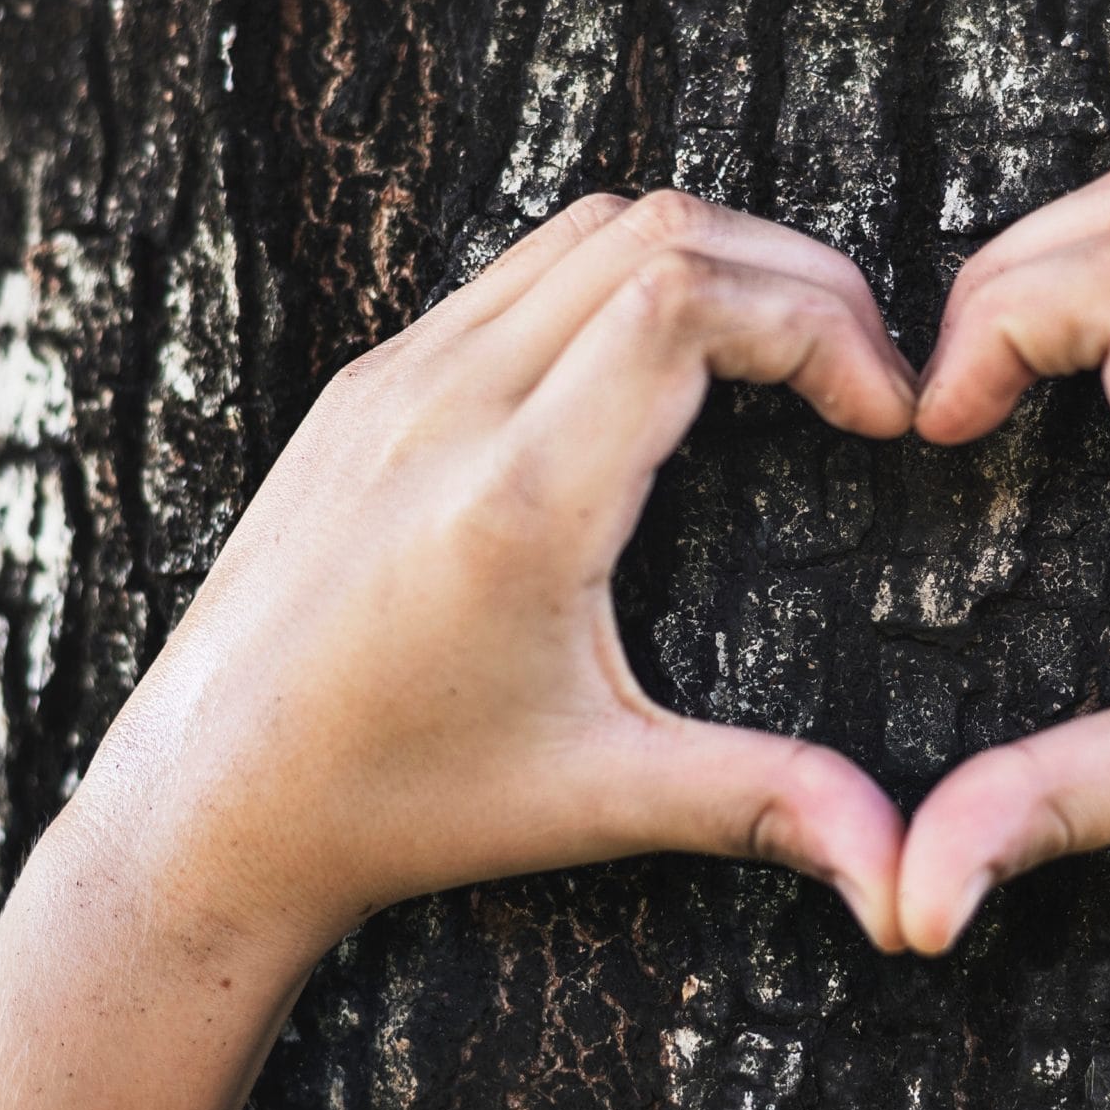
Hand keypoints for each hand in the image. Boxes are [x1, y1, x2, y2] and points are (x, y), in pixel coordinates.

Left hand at [67, 191, 920, 956]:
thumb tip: (905, 879)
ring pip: (584, 229)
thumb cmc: (399, 805)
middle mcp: (449, 408)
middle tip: (865, 371)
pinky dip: (622, 280)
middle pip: (658, 232)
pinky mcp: (365, 385)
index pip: (689, 300)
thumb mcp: (598, 800)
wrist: (204, 803)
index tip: (886, 411)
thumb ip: (763, 804)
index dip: (819, 324)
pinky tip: (666, 374)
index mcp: (517, 499)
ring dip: (711, 264)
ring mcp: (395, 380)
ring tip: (786, 359)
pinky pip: (515, 273)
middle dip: (796, 279)